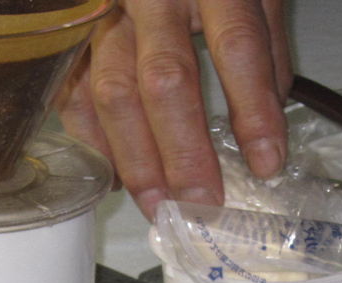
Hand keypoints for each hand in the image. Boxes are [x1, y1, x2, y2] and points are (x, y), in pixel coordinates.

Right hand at [58, 0, 292, 218]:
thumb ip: (265, 49)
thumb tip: (267, 127)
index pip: (237, 45)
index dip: (253, 109)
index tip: (267, 164)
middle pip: (165, 78)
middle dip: (183, 151)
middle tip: (201, 203)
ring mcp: (106, 9)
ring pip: (113, 90)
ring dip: (136, 158)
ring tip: (159, 205)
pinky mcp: (75, 27)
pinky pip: (75, 89)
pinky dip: (93, 139)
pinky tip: (115, 175)